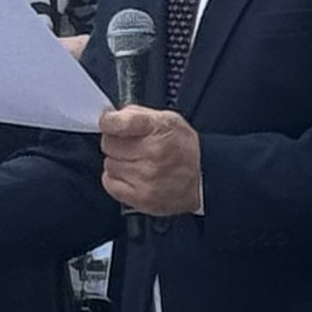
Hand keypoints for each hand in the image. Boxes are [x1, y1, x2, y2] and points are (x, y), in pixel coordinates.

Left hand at [100, 103, 204, 217]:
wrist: (203, 178)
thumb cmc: (184, 148)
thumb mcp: (167, 119)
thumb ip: (136, 114)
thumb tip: (109, 116)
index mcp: (160, 129)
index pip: (118, 123)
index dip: (109, 121)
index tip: (109, 122)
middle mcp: (153, 154)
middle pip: (108, 144)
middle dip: (117, 143)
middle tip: (132, 146)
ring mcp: (147, 178)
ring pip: (109, 164)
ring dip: (118, 162)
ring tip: (137, 162)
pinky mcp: (142, 198)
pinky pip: (110, 184)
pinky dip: (116, 179)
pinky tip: (132, 175)